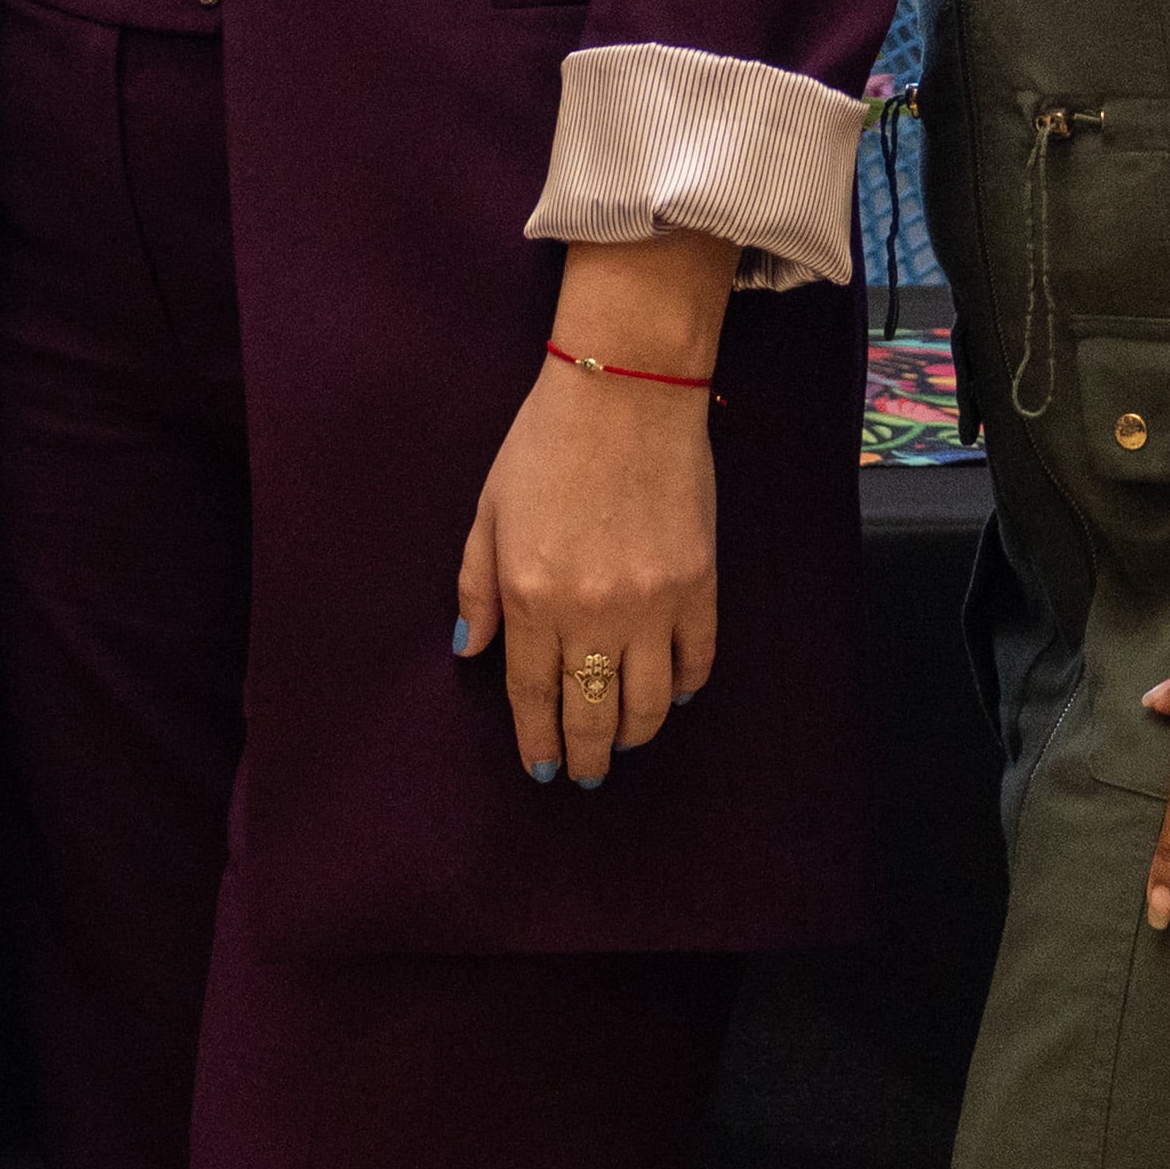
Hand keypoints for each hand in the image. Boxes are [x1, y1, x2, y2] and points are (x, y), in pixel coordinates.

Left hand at [459, 355, 720, 789]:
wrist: (625, 393)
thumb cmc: (544, 447)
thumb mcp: (488, 515)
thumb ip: (477, 590)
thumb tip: (470, 653)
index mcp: (532, 597)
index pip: (533, 694)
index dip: (538, 740)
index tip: (543, 769)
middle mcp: (593, 612)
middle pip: (592, 711)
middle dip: (586, 754)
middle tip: (584, 774)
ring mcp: (653, 602)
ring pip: (648, 701)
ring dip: (632, 733)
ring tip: (621, 741)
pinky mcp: (699, 584)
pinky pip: (696, 660)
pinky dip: (682, 687)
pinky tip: (667, 695)